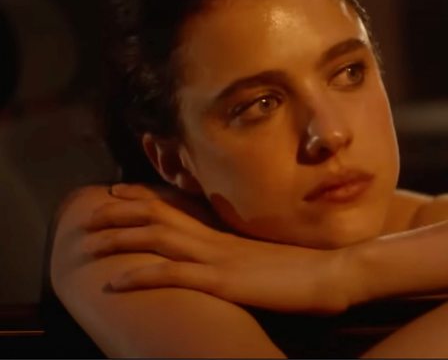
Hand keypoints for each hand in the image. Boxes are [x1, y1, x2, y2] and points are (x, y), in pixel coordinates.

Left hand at [83, 184, 350, 313]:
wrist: (335, 273)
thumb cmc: (308, 268)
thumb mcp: (269, 255)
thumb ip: (246, 249)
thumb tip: (233, 252)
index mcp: (226, 232)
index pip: (179, 207)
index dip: (146, 198)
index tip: (120, 192)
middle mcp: (217, 239)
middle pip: (160, 217)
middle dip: (122, 212)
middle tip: (92, 208)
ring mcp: (219, 258)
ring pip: (159, 239)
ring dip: (120, 238)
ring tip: (87, 240)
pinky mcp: (224, 280)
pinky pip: (174, 275)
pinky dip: (141, 275)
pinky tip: (113, 281)